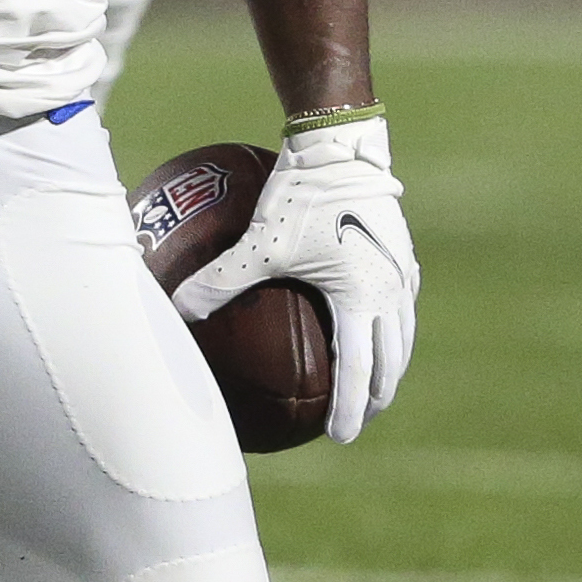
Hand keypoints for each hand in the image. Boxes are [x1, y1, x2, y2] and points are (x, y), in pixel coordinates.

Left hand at [171, 111, 416, 443]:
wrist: (341, 145)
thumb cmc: (301, 194)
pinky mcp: (402, 251)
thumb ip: (219, 281)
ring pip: (403, 334)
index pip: (359, 371)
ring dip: (391, 364)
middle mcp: (392, 291)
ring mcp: (403, 272)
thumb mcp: (258, 243)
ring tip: (375, 385)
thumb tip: (177, 312)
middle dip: (378, 394)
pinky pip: (403, 305)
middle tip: (359, 420)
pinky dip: (393, 329)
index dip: (351, 408)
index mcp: (363, 299)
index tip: (339, 437)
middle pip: (391, 360)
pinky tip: (377, 328)